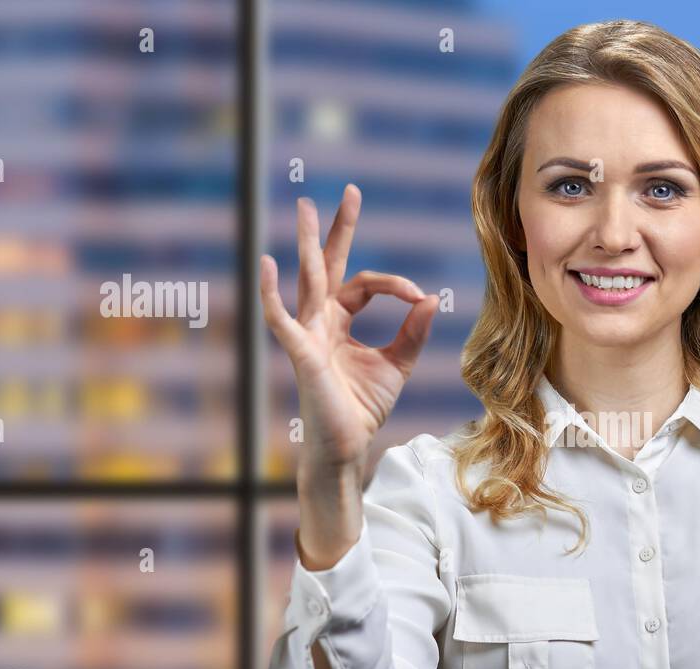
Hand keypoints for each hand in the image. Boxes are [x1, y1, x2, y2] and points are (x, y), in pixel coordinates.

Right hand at [260, 184, 439, 478]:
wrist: (348, 445)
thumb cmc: (363, 407)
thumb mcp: (397, 365)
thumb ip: (413, 332)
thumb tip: (431, 298)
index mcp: (341, 320)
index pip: (365, 284)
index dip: (394, 285)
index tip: (419, 296)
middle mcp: (320, 320)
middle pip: (329, 265)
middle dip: (338, 229)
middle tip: (350, 192)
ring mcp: (307, 333)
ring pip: (308, 280)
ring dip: (309, 244)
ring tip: (305, 207)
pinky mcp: (299, 352)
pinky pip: (280, 318)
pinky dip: (271, 292)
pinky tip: (268, 263)